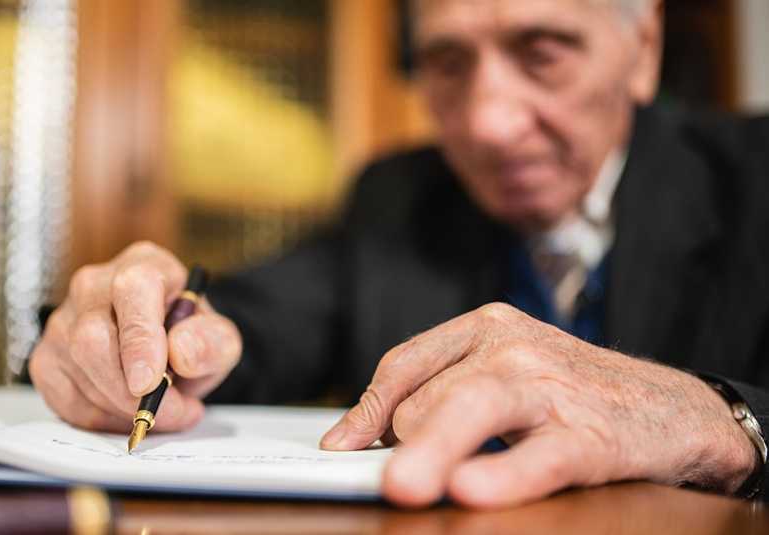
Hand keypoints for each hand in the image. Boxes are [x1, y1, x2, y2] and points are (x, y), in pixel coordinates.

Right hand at [29, 242, 241, 432]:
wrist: (170, 350)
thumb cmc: (191, 337)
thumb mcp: (220, 339)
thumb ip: (211, 342)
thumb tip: (180, 351)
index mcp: (143, 266)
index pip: (131, 291)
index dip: (139, 340)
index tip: (151, 383)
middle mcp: (94, 286)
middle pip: (93, 337)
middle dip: (131, 390)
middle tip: (172, 412)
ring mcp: (63, 320)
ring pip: (79, 370)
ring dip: (122, 407)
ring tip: (160, 412)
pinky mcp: (47, 356)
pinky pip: (64, 397)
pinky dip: (101, 418)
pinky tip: (127, 413)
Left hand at [320, 303, 756, 507]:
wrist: (673, 408)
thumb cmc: (573, 393)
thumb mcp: (504, 374)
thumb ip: (440, 392)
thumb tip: (362, 440)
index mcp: (486, 326)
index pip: (405, 364)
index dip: (366, 410)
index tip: (340, 449)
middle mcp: (513, 347)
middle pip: (429, 396)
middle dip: (400, 444)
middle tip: (385, 482)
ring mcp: (551, 387)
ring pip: (474, 411)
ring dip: (432, 451)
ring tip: (404, 487)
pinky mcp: (591, 435)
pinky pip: (538, 457)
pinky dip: (503, 475)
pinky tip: (471, 491)